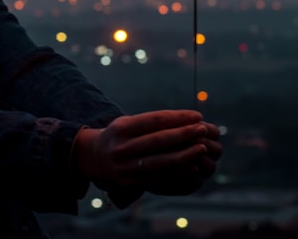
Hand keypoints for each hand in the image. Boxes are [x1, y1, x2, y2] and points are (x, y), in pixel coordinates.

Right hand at [72, 110, 213, 196]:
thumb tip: (185, 119)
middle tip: (203, 129)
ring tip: (202, 147)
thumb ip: (151, 122)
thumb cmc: (119, 136)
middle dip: (184, 134)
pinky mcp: (129, 183)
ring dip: (185, 155)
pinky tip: (192, 165)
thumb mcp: (127, 123)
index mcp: (121, 128)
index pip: (155, 120)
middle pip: (158, 140)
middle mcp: (121, 147)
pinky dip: (177, 172)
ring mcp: (124, 167)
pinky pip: (158, 177)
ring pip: (161, 161)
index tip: (197, 115)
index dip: (178, 117)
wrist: (94, 159)